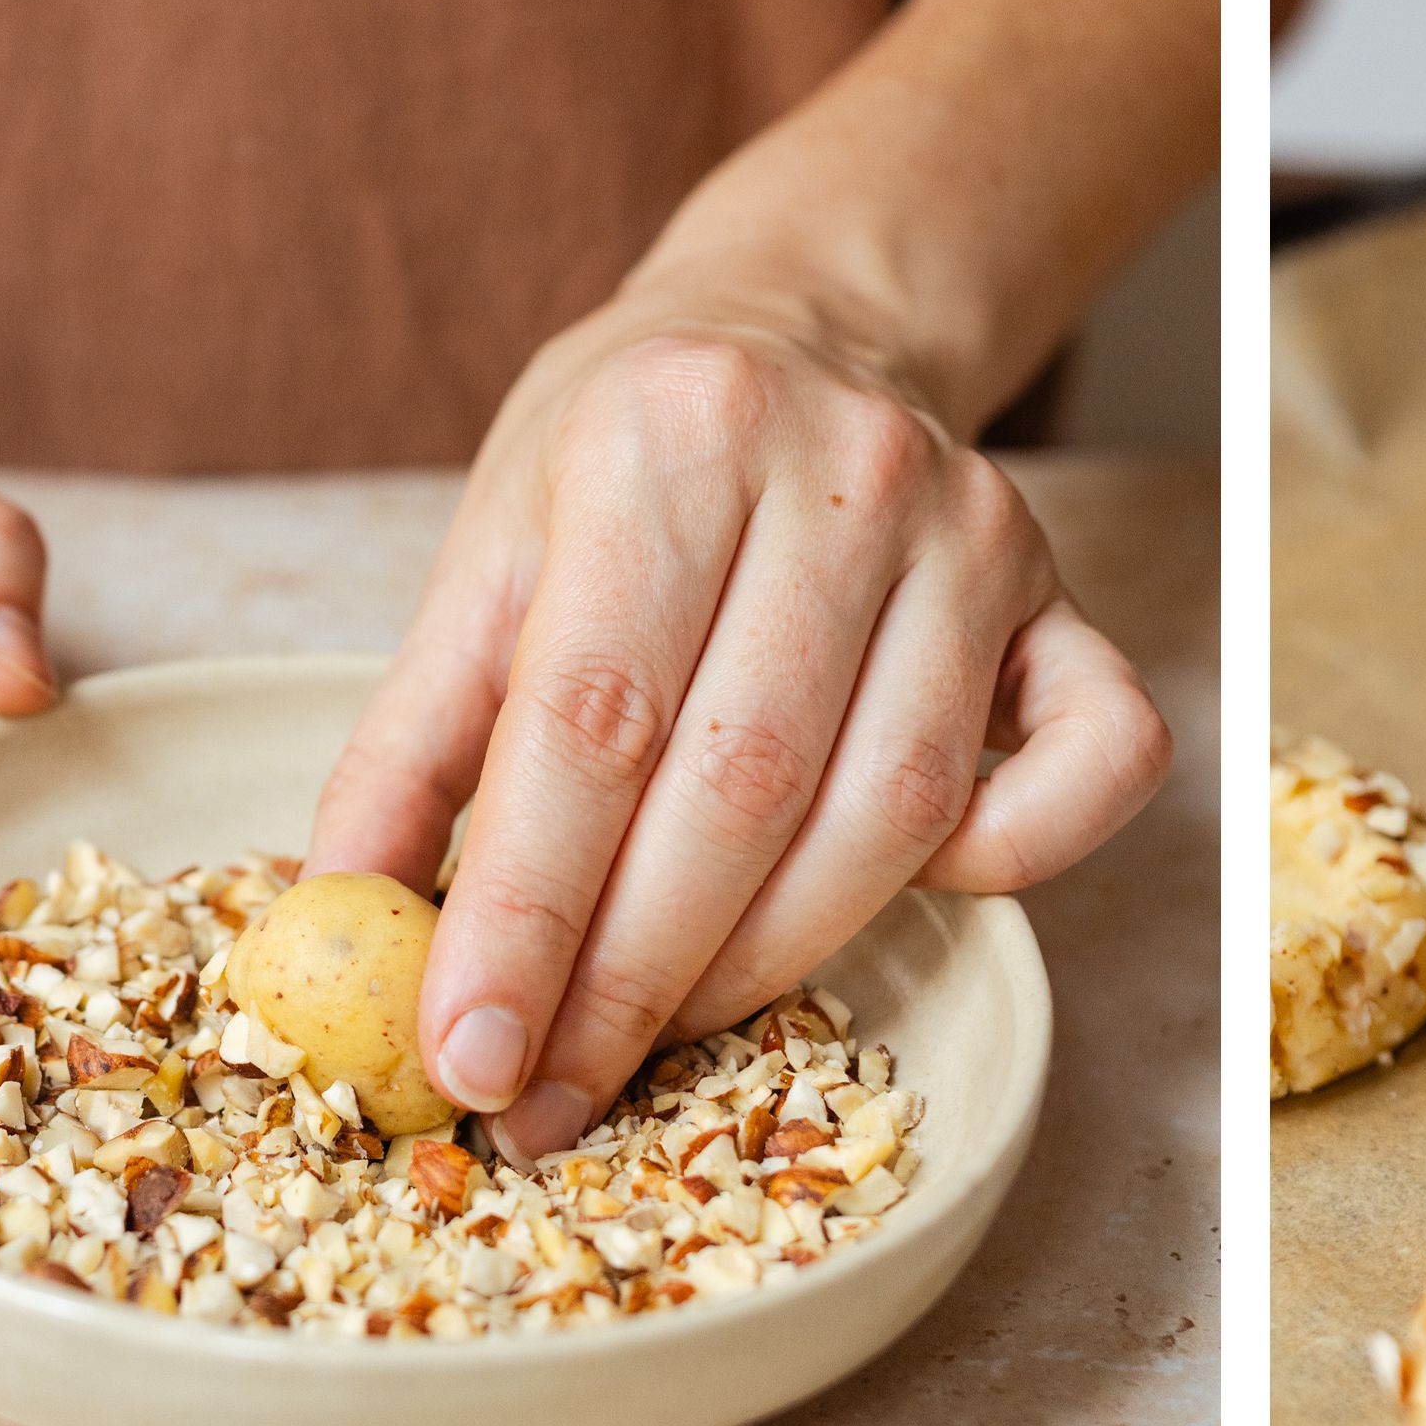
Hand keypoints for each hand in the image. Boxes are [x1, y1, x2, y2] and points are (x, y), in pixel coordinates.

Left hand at [307, 306, 1169, 1156]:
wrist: (797, 330)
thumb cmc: (628, 458)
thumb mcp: (488, 555)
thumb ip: (413, 741)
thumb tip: (333, 929)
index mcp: (667, 437)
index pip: (593, 721)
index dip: (527, 914)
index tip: (468, 1056)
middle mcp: (844, 472)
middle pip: (745, 786)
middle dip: (634, 977)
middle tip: (547, 1095)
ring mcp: (978, 535)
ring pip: (897, 811)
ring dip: (772, 960)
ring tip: (659, 1036)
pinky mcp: (1066, 600)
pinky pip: (1093, 766)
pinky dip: (1009, 865)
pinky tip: (896, 900)